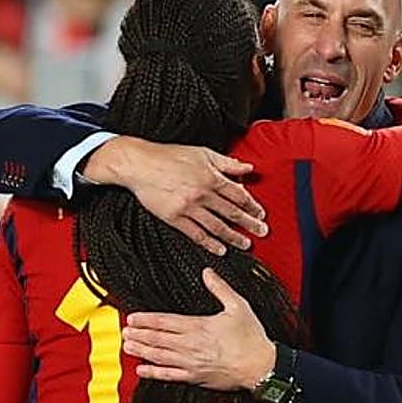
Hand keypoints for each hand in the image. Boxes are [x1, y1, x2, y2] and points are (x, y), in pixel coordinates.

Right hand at [85, 138, 266, 254]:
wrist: (139, 164)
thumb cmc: (169, 156)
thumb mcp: (203, 153)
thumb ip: (227, 163)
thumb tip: (248, 168)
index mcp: (211, 177)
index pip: (239, 194)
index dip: (252, 206)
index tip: (261, 214)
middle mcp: (202, 194)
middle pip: (232, 212)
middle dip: (249, 224)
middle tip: (262, 232)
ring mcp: (188, 207)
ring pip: (217, 226)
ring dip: (233, 237)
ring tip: (245, 244)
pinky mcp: (174, 218)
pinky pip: (195, 234)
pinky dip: (209, 243)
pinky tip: (219, 249)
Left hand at [122, 268, 276, 389]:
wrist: (261, 366)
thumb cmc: (251, 338)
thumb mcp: (239, 306)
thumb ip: (220, 288)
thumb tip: (207, 272)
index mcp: (198, 326)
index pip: (165, 321)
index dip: (146, 319)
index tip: (132, 317)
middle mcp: (190, 345)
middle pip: (157, 339)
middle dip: (139, 334)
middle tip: (124, 330)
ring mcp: (191, 363)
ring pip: (158, 356)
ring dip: (141, 350)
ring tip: (127, 345)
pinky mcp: (194, 377)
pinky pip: (168, 375)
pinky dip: (153, 373)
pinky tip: (141, 369)